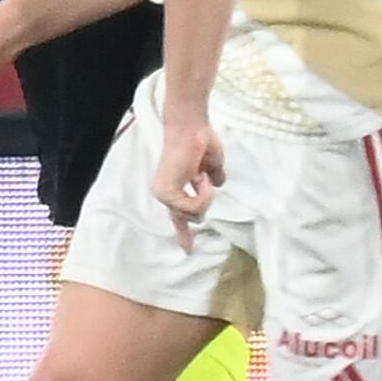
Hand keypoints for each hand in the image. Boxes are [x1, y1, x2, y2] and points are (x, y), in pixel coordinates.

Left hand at [152, 100, 225, 243]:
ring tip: (202, 174)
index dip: (184, 234)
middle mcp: (164, 194)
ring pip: (194, 214)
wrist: (192, 129)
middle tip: (201, 176)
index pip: (178, 218)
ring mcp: (164, 195)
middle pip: (190, 217)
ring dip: (206, 196)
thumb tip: (217, 184)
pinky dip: (204, 194)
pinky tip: (202, 178)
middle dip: (203, 201)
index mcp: (172, 189)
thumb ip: (213, 180)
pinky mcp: (168, 194)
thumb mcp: (212, 167)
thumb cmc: (202, 143)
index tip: (189, 251)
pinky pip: (194, 208)